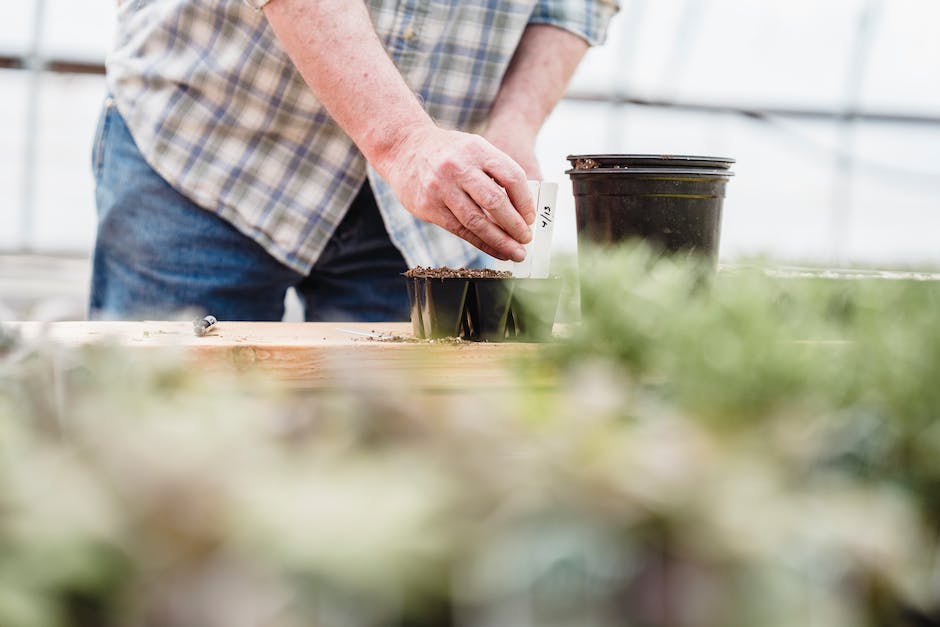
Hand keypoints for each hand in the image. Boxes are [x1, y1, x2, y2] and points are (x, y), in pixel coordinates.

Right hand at [377, 125, 535, 261]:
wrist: (404, 147)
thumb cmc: (447, 151)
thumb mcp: (474, 148)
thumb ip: (495, 173)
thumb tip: (520, 210)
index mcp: (477, 149)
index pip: (511, 177)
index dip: (525, 202)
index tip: (531, 219)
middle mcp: (459, 167)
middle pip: (494, 202)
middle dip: (514, 225)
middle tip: (526, 239)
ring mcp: (441, 188)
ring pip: (476, 221)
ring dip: (500, 241)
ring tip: (515, 253)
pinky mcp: (429, 206)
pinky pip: (460, 230)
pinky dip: (481, 243)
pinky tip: (494, 251)